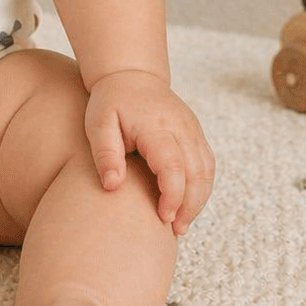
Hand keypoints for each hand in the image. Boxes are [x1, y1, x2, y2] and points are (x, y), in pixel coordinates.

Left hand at [84, 70, 213, 234]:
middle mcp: (180, 126)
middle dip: (190, 205)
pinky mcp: (196, 133)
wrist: (131, 74)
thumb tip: (112, 186)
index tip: (163, 217)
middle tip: (176, 230)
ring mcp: (192, 128)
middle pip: (197, 172)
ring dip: (199, 199)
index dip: (172, 195)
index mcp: (155, 125)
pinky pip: (207, 164)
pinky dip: (201, 187)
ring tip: (181, 224)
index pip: (173, 165)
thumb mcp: (98, 124)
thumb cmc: (110, 102)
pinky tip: (187, 204)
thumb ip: (105, 154)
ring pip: (207, 170)